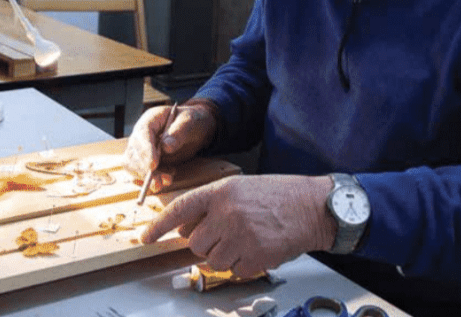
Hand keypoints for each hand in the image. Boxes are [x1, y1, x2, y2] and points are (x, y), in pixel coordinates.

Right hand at [123, 102, 217, 192]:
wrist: (196, 129)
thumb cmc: (193, 121)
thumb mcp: (190, 122)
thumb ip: (179, 132)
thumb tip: (166, 146)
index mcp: (151, 119)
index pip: (141, 134)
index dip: (145, 151)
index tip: (153, 166)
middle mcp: (142, 134)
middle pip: (132, 152)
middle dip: (144, 169)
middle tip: (159, 181)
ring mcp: (142, 148)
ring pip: (133, 165)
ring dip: (146, 177)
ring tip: (166, 180)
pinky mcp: (146, 161)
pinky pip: (140, 173)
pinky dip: (150, 180)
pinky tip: (166, 180)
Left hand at [140, 174, 334, 277]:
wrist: (313, 206)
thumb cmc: (281, 195)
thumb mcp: (242, 188)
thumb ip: (215, 205)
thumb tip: (192, 227)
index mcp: (222, 192)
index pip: (180, 209)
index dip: (160, 225)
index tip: (147, 237)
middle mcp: (227, 213)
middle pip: (195, 243)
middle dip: (207, 244)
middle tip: (227, 235)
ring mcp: (241, 236)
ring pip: (213, 260)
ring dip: (227, 255)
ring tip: (248, 239)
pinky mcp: (255, 256)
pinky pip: (236, 270)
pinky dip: (245, 265)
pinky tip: (260, 247)